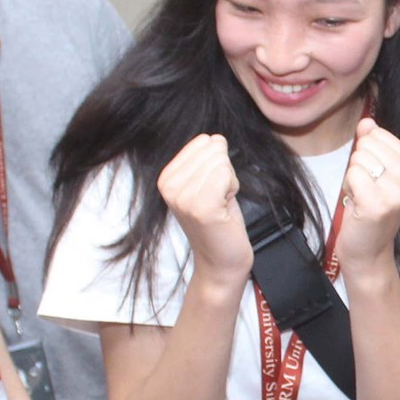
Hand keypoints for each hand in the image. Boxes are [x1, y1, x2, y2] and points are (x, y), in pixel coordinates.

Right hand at [158, 134, 252, 281]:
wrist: (221, 261)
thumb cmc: (220, 222)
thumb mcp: (207, 183)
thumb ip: (207, 159)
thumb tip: (215, 138)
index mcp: (166, 177)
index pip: (204, 142)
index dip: (218, 164)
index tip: (213, 189)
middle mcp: (168, 185)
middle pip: (214, 150)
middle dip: (225, 173)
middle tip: (219, 199)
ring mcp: (182, 196)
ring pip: (221, 161)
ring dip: (230, 183)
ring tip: (221, 205)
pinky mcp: (200, 207)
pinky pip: (225, 175)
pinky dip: (233, 189)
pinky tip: (224, 208)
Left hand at [335, 118, 399, 276]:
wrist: (369, 250)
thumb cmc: (371, 208)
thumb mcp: (376, 171)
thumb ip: (372, 143)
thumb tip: (367, 121)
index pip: (378, 135)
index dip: (368, 155)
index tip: (375, 179)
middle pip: (367, 144)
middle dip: (359, 165)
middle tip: (367, 189)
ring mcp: (397, 193)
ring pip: (358, 158)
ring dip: (353, 178)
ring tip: (363, 197)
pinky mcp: (379, 204)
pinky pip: (352, 174)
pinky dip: (348, 188)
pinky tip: (358, 204)